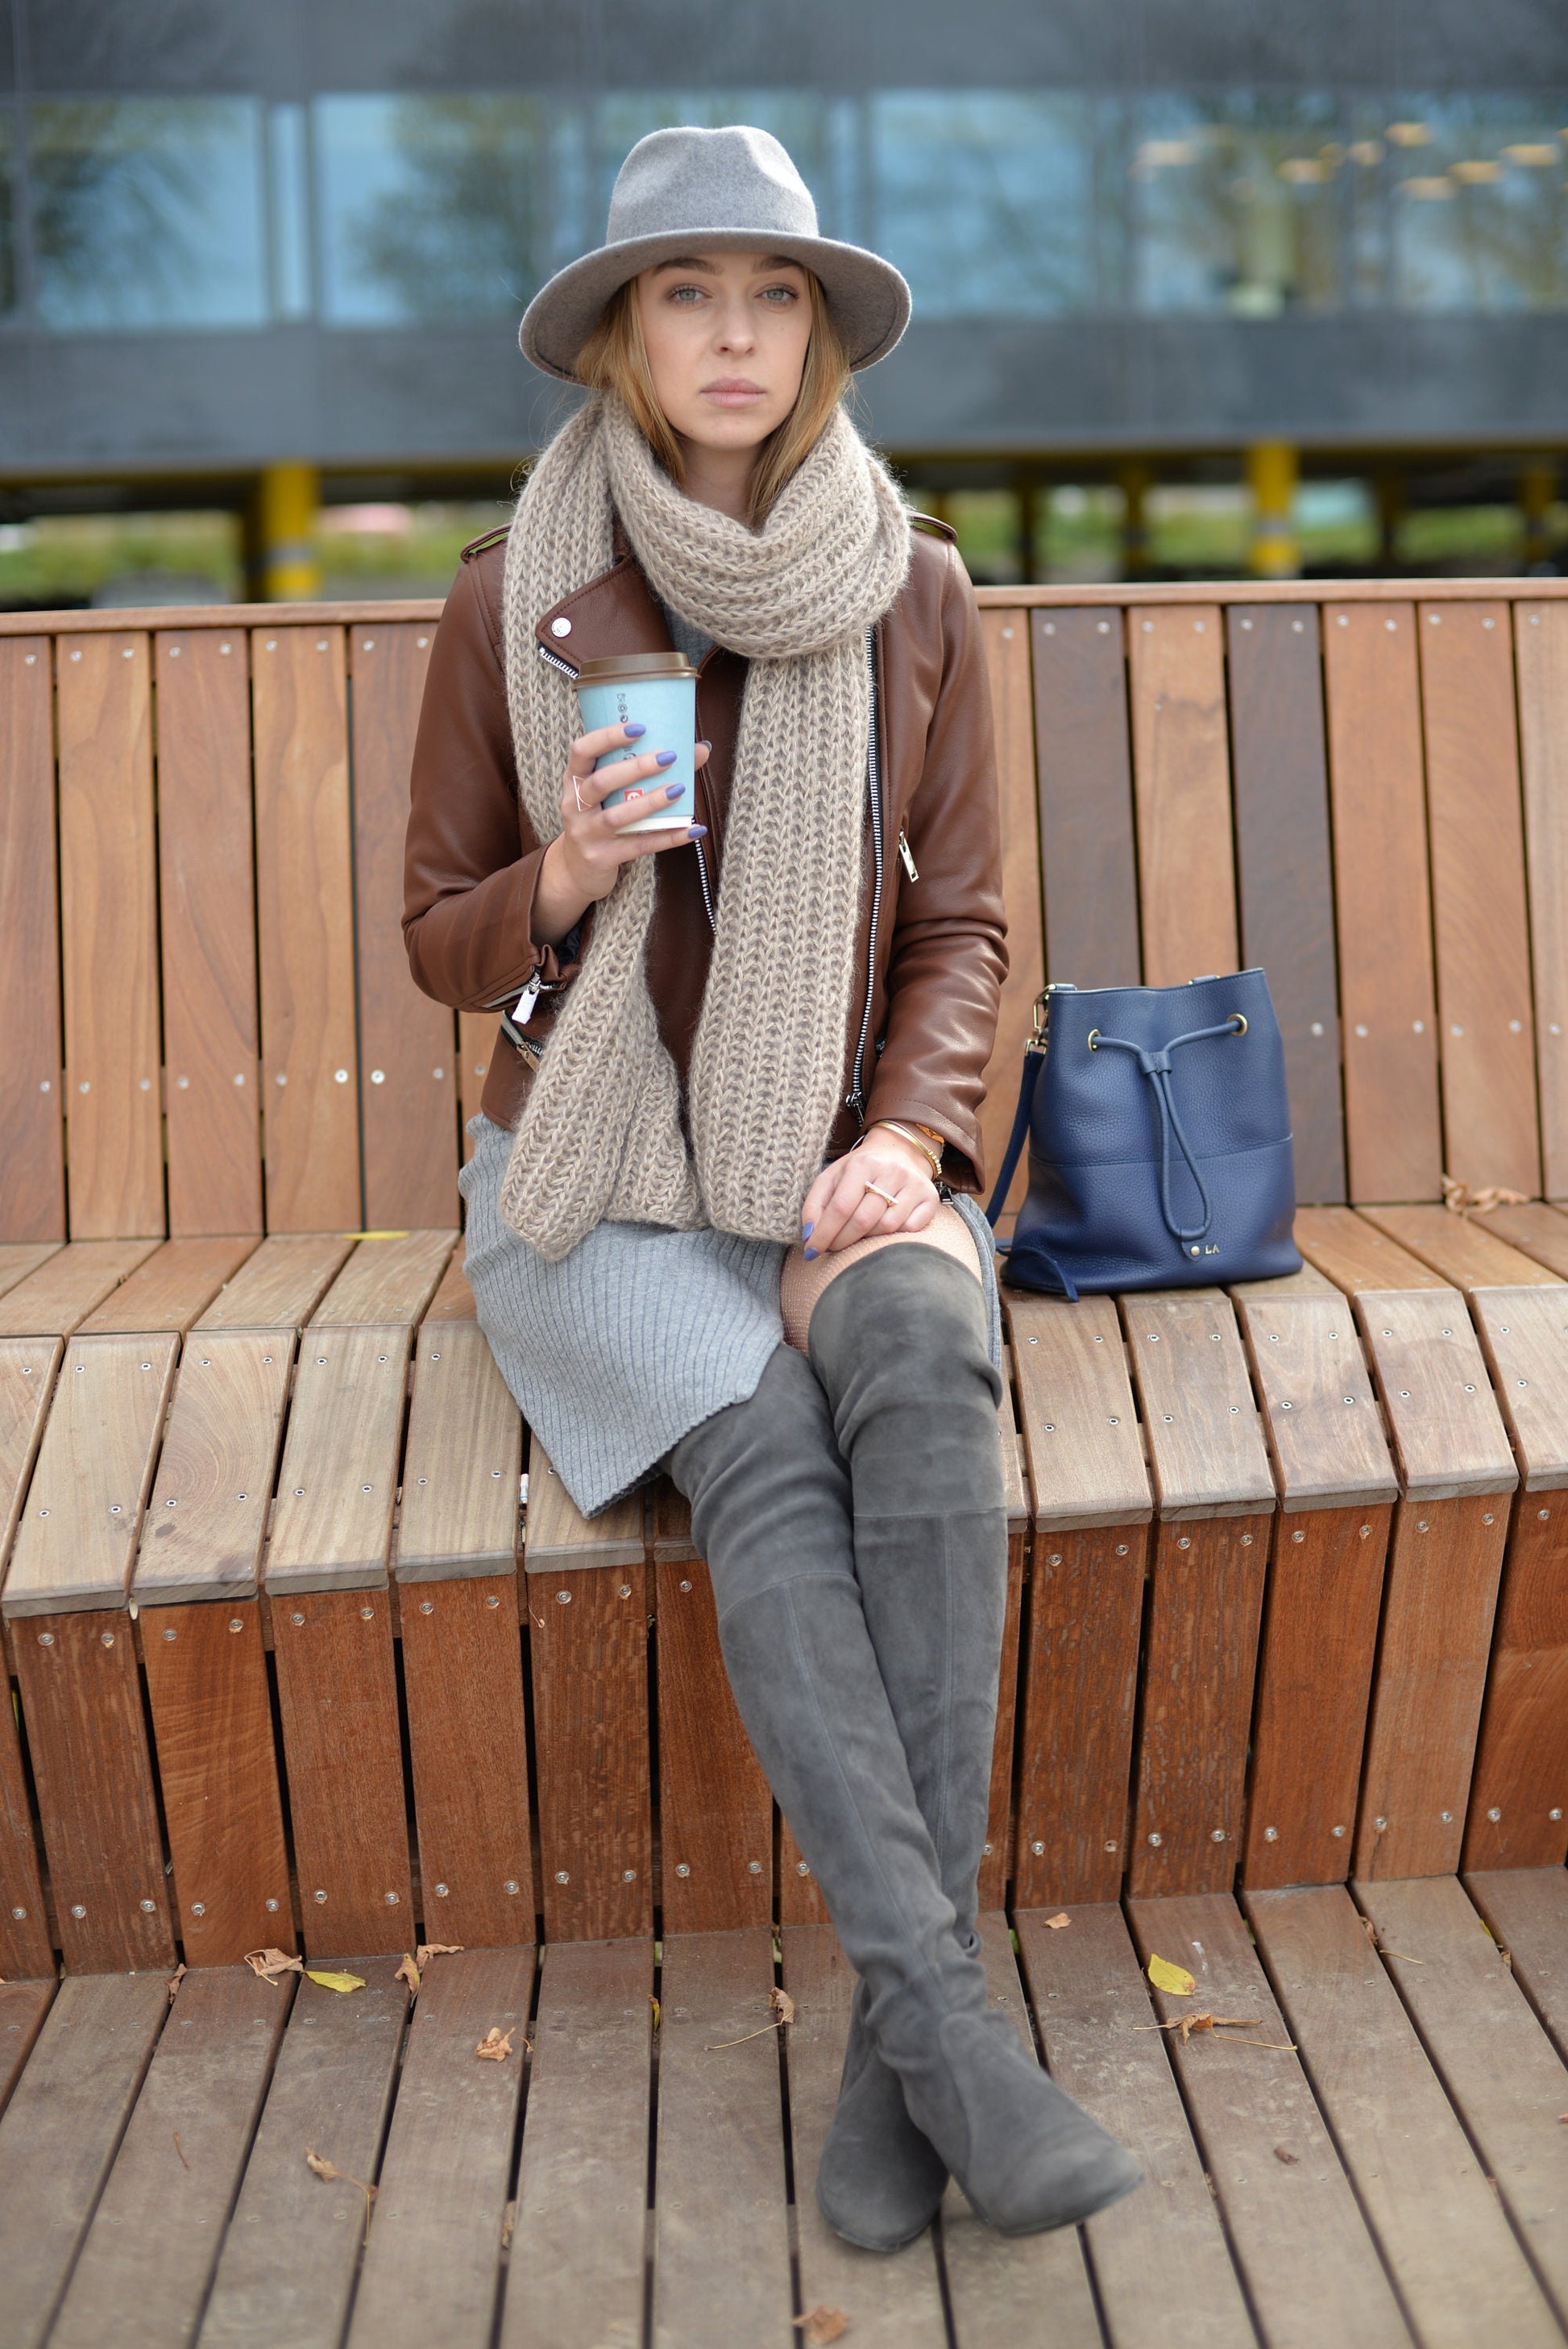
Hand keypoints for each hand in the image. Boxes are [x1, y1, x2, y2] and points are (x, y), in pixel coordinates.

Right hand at [533, 724, 710, 944]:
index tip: (639, 727)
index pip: (582, 751)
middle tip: (668, 756)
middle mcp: (575, 805)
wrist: (576, 869)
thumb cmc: (600, 819)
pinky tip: (693, 829)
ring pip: (617, 817)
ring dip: (650, 802)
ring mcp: (586, 834)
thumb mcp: (609, 794)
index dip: (607, 736)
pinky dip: (668, 837)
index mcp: (575, 780)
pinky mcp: (602, 858)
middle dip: (635, 768)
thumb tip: (699, 748)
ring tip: (679, 789)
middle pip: (601, 782)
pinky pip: (639, 846)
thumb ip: (643, 771)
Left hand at [800, 1128, 938, 1257]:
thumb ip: (815, 1205)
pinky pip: (910, 1229)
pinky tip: (882, 1229)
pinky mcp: (930, 1198)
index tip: (812, 1251)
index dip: (824, 1233)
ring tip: (857, 1234)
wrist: (899, 1152)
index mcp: (863, 1164)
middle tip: (832, 1248)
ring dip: (866, 1239)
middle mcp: (891, 1171)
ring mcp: (914, 1184)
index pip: (840, 1206)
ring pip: (886, 1227)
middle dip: (842, 1240)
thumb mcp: (832, 1178)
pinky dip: (893, 1235)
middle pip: (863, 1220)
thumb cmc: (859, 1171)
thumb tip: (810, 1236)